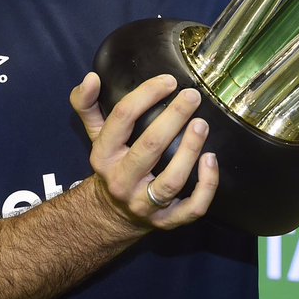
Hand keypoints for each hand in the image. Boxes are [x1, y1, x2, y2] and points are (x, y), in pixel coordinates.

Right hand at [71, 72, 217, 230]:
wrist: (111, 214)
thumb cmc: (112, 163)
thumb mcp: (95, 134)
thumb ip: (87, 104)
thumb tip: (91, 77)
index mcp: (103, 155)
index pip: (122, 118)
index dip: (146, 95)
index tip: (169, 80)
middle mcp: (122, 181)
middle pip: (149, 147)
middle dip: (173, 117)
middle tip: (192, 96)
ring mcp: (144, 204)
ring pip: (171, 181)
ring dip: (190, 150)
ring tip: (202, 124)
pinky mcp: (167, 221)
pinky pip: (191, 208)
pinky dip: (206, 185)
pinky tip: (211, 160)